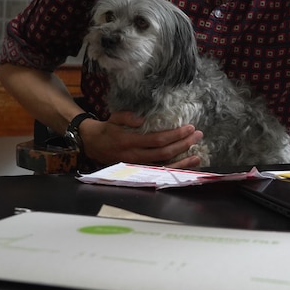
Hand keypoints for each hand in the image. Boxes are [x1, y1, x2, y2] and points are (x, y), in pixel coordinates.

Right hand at [80, 111, 203, 168]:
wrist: (91, 145)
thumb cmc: (106, 129)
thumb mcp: (113, 118)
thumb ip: (127, 117)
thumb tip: (142, 120)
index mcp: (129, 142)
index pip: (157, 140)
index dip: (175, 135)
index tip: (189, 127)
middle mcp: (134, 156)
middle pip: (164, 153)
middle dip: (183, 145)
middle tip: (198, 135)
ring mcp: (137, 166)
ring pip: (163, 167)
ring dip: (182, 162)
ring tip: (198, 157)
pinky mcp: (138, 171)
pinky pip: (158, 172)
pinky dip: (173, 170)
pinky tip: (185, 167)